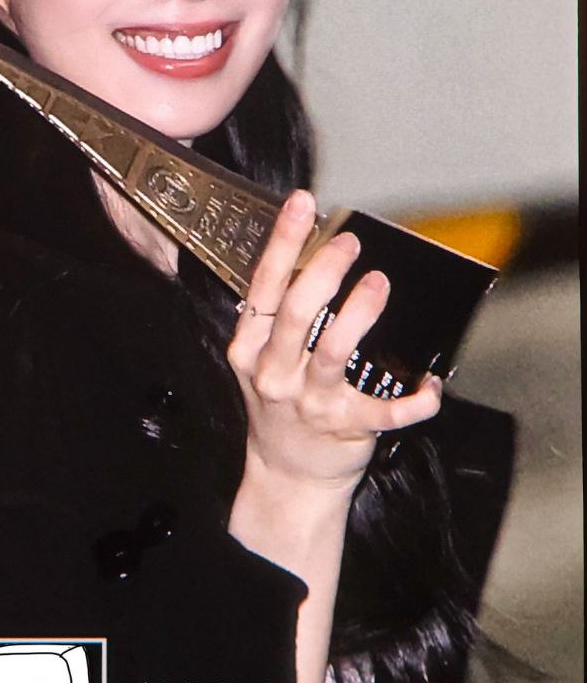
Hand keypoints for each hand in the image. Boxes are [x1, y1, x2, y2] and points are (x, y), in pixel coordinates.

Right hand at [227, 189, 442, 496]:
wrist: (287, 478)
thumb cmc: (281, 406)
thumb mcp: (264, 360)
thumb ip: (280, 317)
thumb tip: (319, 253)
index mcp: (250, 349)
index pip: (264, 286)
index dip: (283, 242)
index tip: (301, 204)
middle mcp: (275, 374)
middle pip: (296, 313)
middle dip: (324, 270)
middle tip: (349, 243)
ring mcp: (310, 403)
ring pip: (333, 351)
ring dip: (360, 313)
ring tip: (378, 284)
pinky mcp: (346, 428)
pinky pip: (386, 412)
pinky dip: (415, 399)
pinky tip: (431, 383)